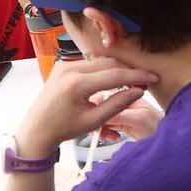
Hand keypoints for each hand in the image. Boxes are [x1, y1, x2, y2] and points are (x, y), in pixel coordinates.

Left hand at [16, 57, 158, 157]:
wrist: (38, 128)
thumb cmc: (63, 128)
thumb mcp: (94, 121)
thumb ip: (117, 105)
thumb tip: (138, 91)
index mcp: (76, 84)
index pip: (115, 75)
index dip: (137, 77)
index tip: (153, 79)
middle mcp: (69, 69)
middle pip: (109, 64)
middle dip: (129, 72)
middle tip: (144, 82)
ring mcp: (64, 65)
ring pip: (101, 62)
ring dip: (117, 70)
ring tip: (131, 83)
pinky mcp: (63, 65)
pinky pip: (90, 64)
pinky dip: (104, 70)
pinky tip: (114, 81)